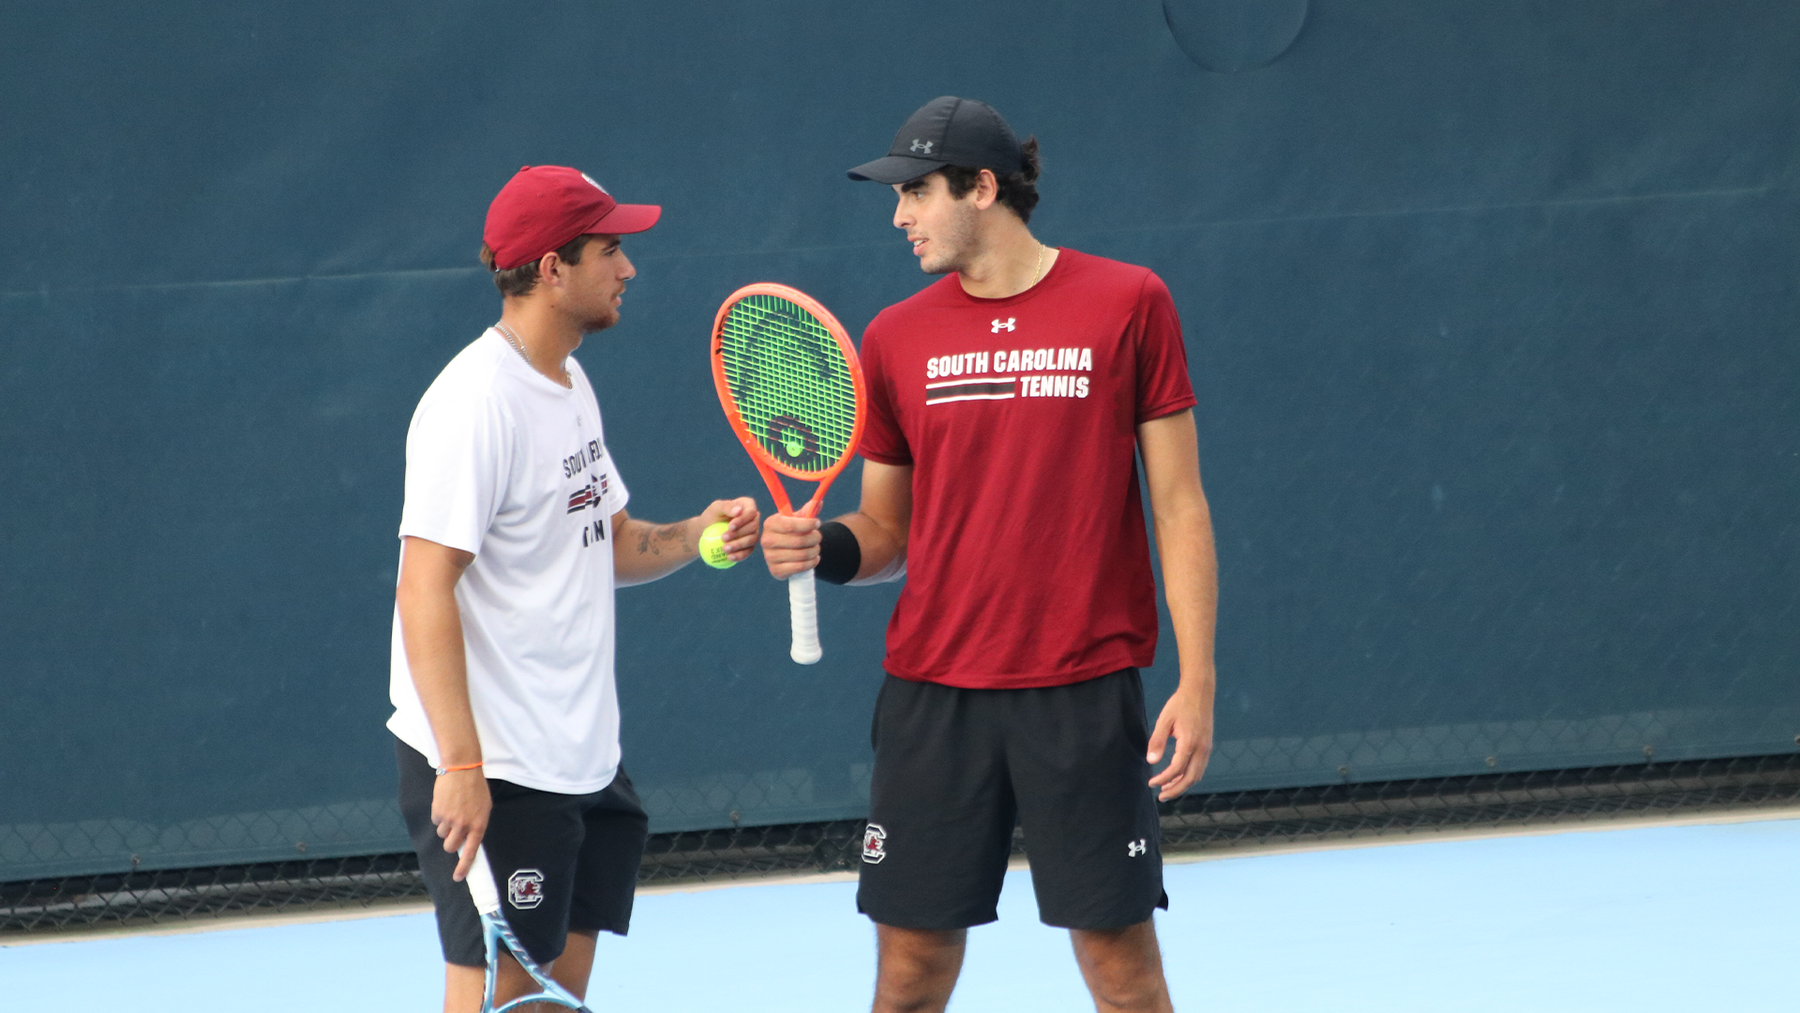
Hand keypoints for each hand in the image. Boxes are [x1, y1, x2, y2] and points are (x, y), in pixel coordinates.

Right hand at [431, 767, 490, 881]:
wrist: (462, 769)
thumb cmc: (476, 788)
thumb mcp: (484, 807)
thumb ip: (477, 825)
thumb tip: (469, 840)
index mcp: (478, 825)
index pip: (471, 852)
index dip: (463, 867)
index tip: (457, 878)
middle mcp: (464, 825)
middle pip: (450, 847)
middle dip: (450, 842)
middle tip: (454, 830)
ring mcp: (450, 820)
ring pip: (442, 834)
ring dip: (445, 826)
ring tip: (452, 809)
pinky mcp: (438, 812)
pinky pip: (435, 822)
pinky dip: (439, 815)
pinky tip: (446, 803)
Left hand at [699, 497, 760, 563]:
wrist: (707, 532)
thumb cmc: (711, 517)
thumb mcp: (715, 508)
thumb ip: (726, 506)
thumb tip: (739, 511)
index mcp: (748, 506)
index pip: (751, 512)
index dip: (743, 520)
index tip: (730, 526)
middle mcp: (753, 519)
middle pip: (753, 527)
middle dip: (739, 533)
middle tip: (723, 538)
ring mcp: (753, 533)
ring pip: (752, 540)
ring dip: (739, 545)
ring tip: (724, 549)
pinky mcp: (749, 546)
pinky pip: (748, 552)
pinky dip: (739, 555)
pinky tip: (729, 557)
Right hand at [760, 514, 820, 578]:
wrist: (786, 551)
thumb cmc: (793, 531)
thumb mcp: (798, 519)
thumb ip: (808, 510)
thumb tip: (819, 502)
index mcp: (770, 523)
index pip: (790, 525)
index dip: (807, 524)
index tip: (817, 523)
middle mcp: (766, 540)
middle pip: (798, 541)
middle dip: (814, 538)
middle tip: (819, 537)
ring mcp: (769, 557)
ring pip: (801, 555)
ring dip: (815, 551)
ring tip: (817, 548)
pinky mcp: (776, 570)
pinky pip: (800, 567)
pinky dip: (812, 562)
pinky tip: (814, 558)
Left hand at [1146, 683, 1213, 801]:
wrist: (1199, 692)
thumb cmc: (1179, 704)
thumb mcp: (1164, 720)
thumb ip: (1157, 741)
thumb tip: (1151, 762)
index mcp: (1190, 742)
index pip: (1176, 769)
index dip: (1163, 779)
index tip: (1151, 783)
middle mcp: (1202, 749)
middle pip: (1190, 778)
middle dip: (1175, 790)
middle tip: (1160, 796)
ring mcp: (1207, 748)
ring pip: (1197, 775)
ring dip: (1182, 785)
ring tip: (1167, 789)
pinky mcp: (1207, 746)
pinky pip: (1199, 768)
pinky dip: (1189, 776)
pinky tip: (1177, 776)